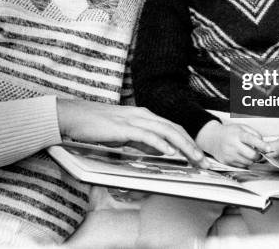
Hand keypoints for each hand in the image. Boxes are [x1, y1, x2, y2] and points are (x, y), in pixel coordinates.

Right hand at [57, 99, 208, 167]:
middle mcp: (143, 115)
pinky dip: (160, 143)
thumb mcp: (125, 133)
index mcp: (145, 115)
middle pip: (174, 129)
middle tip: (203, 162)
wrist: (75, 115)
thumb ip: (142, 140)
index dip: (188, 142)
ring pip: (166, 131)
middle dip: (191, 146)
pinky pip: (147, 135)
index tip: (198, 157)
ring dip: (183, 146)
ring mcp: (134, 119)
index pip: (173, 128)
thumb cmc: (97, 125)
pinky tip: (169, 152)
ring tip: (194, 159)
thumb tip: (160, 151)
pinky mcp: (123, 127)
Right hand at [196, 121, 269, 167]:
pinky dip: (244, 162)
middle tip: (257, 151)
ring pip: (248, 162)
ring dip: (251, 159)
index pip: (251, 139)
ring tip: (247, 152)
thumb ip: (254, 134)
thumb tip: (264, 144)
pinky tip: (240, 156)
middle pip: (252, 155)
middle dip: (258, 155)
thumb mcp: (241, 127)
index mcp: (237, 134)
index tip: (269, 148)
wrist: (212, 138)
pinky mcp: (227, 162)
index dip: (261, 144)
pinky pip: (242, 166)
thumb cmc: (230, 132)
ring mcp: (229, 155)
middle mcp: (233, 145)